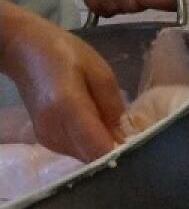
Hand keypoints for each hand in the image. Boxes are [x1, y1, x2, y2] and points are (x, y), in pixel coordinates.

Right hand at [0, 2, 125, 160]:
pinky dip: (91, 146)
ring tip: (117, 134)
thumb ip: (113, 108)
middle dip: (117, 155)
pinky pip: (77, 152)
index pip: (99, 149)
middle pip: (94, 159)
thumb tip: (126, 138)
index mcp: (68, 107)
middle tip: (137, 144)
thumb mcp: (100, 73)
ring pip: (86, 158)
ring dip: (104, 151)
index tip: (144, 154)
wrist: (24, 50)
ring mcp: (47, 137)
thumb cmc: (65, 53)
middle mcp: (54, 129)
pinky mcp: (46, 140)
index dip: (123, 156)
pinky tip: (99, 131)